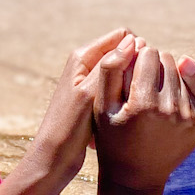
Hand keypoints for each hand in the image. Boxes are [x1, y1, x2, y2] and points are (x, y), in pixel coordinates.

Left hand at [0, 29, 132, 194]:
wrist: (54, 158)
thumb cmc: (69, 126)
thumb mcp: (89, 94)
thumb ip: (110, 66)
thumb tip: (134, 40)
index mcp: (83, 56)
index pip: (123, 37)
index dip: (137, 51)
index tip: (140, 76)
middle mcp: (87, 65)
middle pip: (125, 55)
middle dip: (136, 70)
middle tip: (133, 96)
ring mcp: (92, 82)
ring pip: (124, 75)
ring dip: (130, 87)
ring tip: (127, 109)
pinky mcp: (96, 99)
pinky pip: (119, 92)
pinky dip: (123, 100)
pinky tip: (122, 118)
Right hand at [92, 45, 194, 194]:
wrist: (136, 177)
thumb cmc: (112, 138)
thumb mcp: (101, 106)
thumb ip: (110, 70)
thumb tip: (130, 41)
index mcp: (143, 103)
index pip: (148, 53)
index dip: (137, 58)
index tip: (130, 71)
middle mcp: (170, 109)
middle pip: (168, 60)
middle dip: (154, 64)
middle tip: (141, 80)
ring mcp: (188, 118)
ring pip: (182, 73)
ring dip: (167, 75)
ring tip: (152, 91)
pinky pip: (194, 90)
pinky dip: (181, 90)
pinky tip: (167, 101)